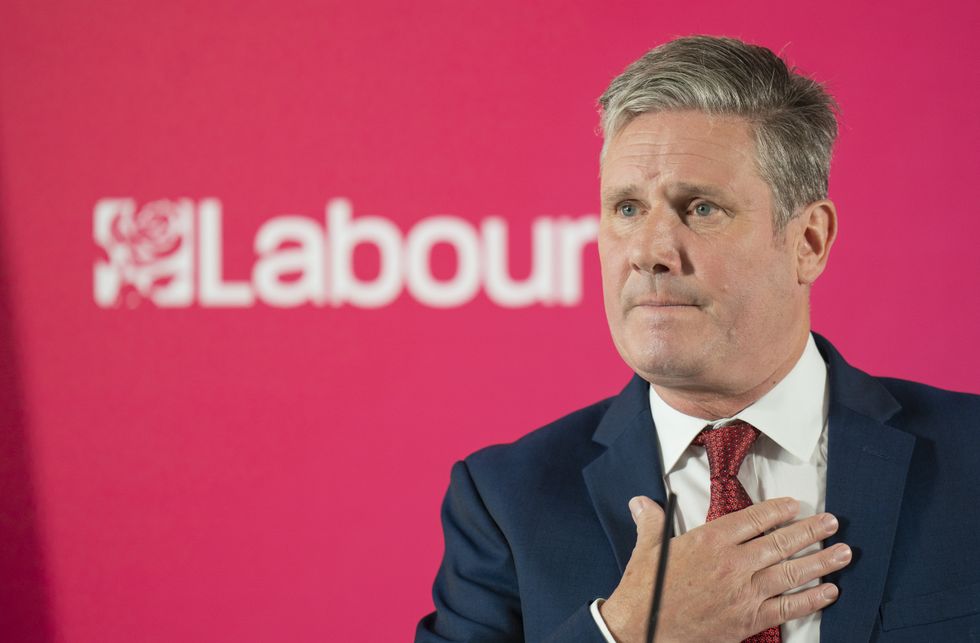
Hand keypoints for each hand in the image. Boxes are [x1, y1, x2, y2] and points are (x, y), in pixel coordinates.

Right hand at [599, 496, 850, 641]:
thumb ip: (650, 522)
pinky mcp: (748, 620)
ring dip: (820, 562)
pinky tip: (828, 592)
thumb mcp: (647, 548)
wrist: (641, 628)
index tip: (794, 505)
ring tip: (843, 553)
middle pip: (780, 543)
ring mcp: (743, 593)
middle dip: (810, 531)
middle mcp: (732, 564)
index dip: (777, 511)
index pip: (753, 520)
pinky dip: (811, 600)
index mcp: (710, 541)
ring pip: (790, 573)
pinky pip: (787, 608)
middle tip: (831, 523)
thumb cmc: (645, 590)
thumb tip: (641, 503)